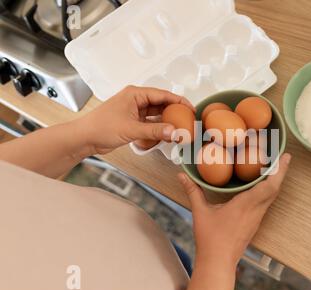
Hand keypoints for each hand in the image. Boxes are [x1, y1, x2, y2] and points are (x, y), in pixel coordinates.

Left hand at [78, 85, 192, 154]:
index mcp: (135, 94)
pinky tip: (168, 133)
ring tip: (181, 127)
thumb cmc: (100, 127)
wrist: (84, 138)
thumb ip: (155, 130)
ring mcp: (134, 111)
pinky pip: (150, 122)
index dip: (178, 101)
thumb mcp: (131, 129)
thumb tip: (174, 132)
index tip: (190, 108)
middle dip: (175, 111)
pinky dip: (159, 128)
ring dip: (167, 121)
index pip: (162, 95)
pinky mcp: (132, 122)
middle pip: (161, 103)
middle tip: (188, 119)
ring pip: (156, 114)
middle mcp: (135, 100)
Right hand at [178, 153, 291, 269]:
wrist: (218, 262)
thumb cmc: (210, 238)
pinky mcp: (255, 223)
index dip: (279, 170)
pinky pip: (266, 203)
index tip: (285, 157)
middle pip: (275, 189)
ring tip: (275, 167)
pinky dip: (269, 191)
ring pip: (272, 196)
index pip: (269, 185)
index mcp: (246, 204)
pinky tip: (263, 186)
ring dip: (276, 181)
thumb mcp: (200, 212)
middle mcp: (256, 210)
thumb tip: (181, 175)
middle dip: (282, 172)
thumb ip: (193, 191)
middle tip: (285, 157)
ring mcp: (257, 218)